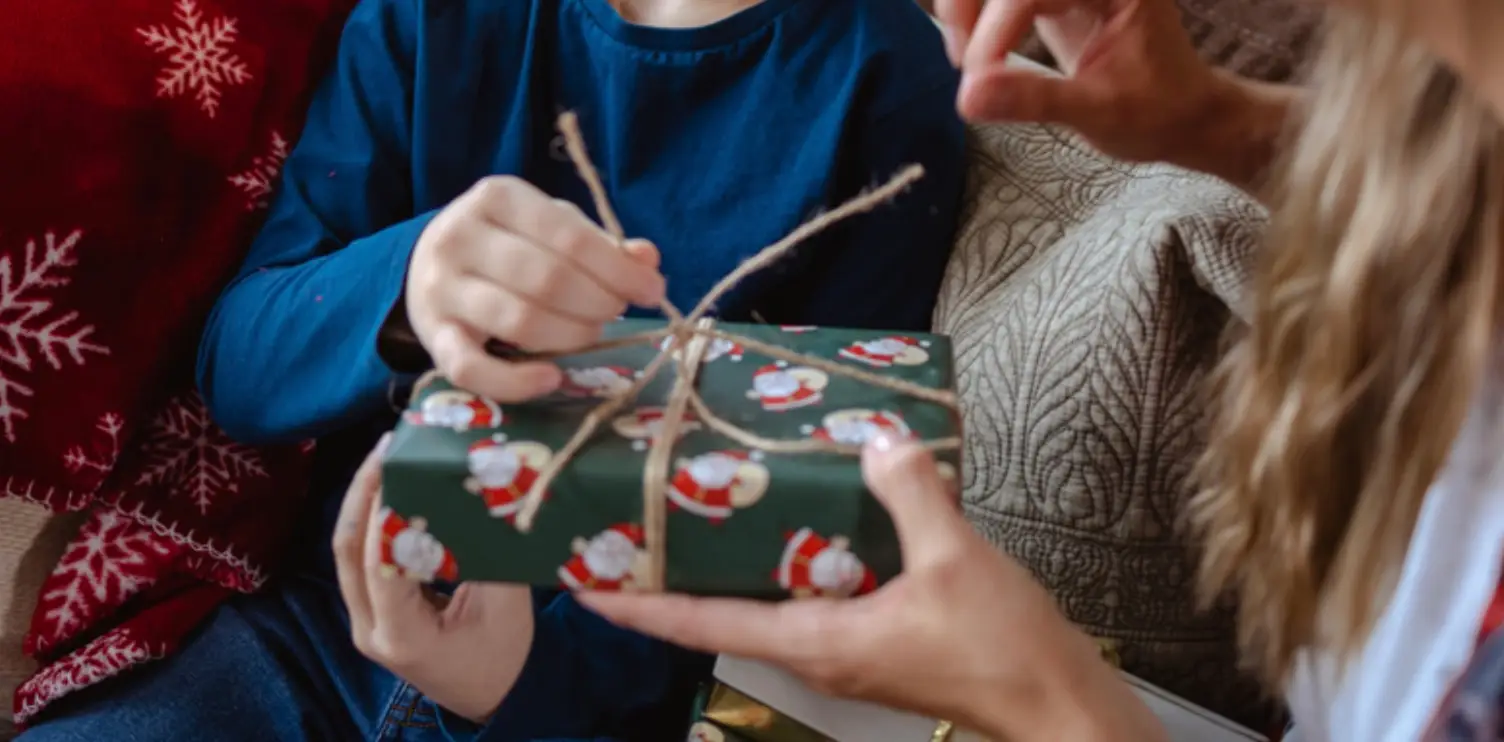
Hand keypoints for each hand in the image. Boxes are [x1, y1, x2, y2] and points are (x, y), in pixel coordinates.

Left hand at [333, 434, 535, 723]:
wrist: (495, 696)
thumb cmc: (504, 656)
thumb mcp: (506, 606)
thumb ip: (487, 554)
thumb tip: (483, 493)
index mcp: (401, 635)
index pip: (381, 564)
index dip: (386, 513)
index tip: (402, 467)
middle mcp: (369, 630)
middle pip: (347, 552)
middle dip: (363, 493)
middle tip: (387, 447)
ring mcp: (364, 622)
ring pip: (347, 553)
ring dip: (363, 502)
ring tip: (385, 457)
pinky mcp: (370, 612)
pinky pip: (360, 559)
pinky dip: (372, 521)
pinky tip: (391, 488)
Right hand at [406, 175, 665, 401]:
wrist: (426, 263)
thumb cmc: (506, 242)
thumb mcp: (551, 227)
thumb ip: (599, 243)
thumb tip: (648, 259)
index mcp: (498, 197)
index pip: (569, 237)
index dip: (618, 269)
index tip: (651, 291)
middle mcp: (460, 237)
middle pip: (547, 279)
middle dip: (597, 302)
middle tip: (615, 312)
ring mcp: (441, 289)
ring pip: (519, 321)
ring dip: (570, 336)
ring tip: (590, 334)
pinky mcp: (432, 336)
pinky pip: (471, 369)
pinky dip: (516, 382)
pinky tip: (550, 378)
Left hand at [579, 437, 1165, 741]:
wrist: (1056, 705)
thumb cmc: (1001, 649)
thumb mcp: (955, 561)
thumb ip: (912, 494)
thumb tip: (878, 440)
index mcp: (814, 642)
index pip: (701, 624)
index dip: (638, 604)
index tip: (583, 583)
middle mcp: (815, 653)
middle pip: (721, 614)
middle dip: (671, 576)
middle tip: (632, 523)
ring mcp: (844, 652)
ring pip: (764, 607)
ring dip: (726, 569)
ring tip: (698, 512)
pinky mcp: (874, 643)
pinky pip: (809, 601)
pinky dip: (785, 566)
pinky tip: (799, 520)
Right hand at [937, 0, 1224, 166]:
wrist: (1182, 116)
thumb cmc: (1157, 112)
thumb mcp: (1100, 111)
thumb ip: (1036, 98)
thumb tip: (968, 97)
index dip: (996, 29)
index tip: (977, 81)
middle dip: (968, 6)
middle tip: (963, 65)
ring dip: (964, 9)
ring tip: (967, 62)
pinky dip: (973, 18)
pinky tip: (975, 55)